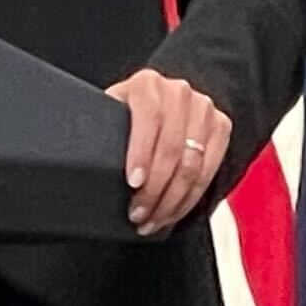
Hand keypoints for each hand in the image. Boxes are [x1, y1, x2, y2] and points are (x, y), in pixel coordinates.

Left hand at [108, 69, 232, 234]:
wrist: (162, 105)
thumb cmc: (126, 116)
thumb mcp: (110, 115)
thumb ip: (103, 131)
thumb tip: (84, 162)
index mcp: (146, 84)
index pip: (148, 118)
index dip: (141, 153)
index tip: (133, 181)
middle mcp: (178, 92)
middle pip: (171, 147)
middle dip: (154, 188)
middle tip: (138, 213)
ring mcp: (203, 108)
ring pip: (192, 164)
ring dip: (171, 200)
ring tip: (152, 220)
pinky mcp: (221, 126)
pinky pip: (209, 170)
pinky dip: (190, 198)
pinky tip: (172, 213)